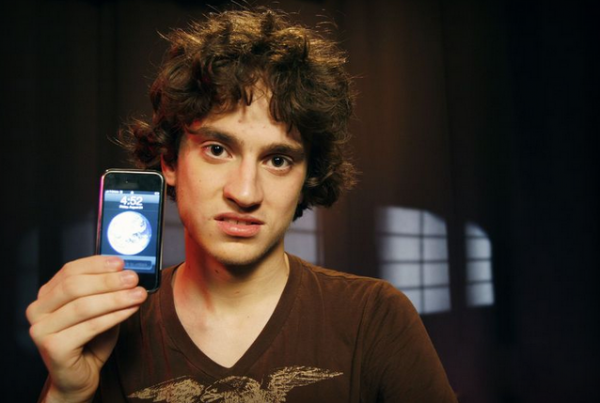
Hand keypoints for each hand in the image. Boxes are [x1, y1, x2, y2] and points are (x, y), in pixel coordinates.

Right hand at [26, 256, 147, 401]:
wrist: (79, 376)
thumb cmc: (90, 340)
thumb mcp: (99, 308)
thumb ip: (105, 290)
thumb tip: (128, 272)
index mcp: (46, 295)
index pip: (70, 271)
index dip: (96, 264)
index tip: (120, 262)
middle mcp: (38, 311)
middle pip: (75, 286)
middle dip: (108, 281)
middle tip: (133, 278)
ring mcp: (41, 330)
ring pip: (83, 306)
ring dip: (116, 298)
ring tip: (138, 294)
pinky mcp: (53, 348)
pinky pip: (90, 327)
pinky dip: (114, 316)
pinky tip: (130, 310)